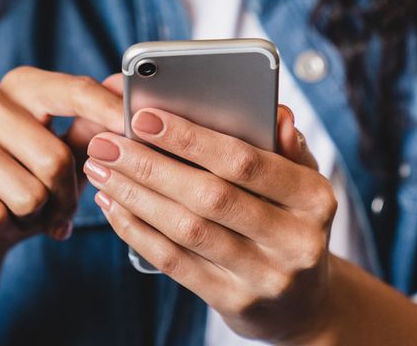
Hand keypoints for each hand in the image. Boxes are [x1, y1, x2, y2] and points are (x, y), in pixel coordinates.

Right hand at [0, 67, 123, 273]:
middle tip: (61, 211)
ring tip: (25, 214)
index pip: (73, 91)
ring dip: (36, 217)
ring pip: (27, 193)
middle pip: (55, 158)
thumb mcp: (68, 157)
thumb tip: (122, 89)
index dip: (108, 112)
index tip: (136, 129)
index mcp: (23, 86)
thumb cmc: (29, 183)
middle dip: (67, 197)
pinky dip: (6, 231)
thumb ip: (93, 127)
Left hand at [84, 105, 339, 343]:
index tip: (144, 117)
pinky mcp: (235, 302)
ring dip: (135, 196)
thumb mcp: (302, 183)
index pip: (247, 162)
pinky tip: (114, 206)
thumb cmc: (291, 223)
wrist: (302, 302)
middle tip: (106, 144)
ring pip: (187, 230)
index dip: (191, 138)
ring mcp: (265, 277)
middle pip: (210, 196)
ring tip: (101, 170)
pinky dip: (138, 231)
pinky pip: (176, 262)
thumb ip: (285, 146)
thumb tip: (276, 114)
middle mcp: (296, 240)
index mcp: (315, 199)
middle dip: (150, 165)